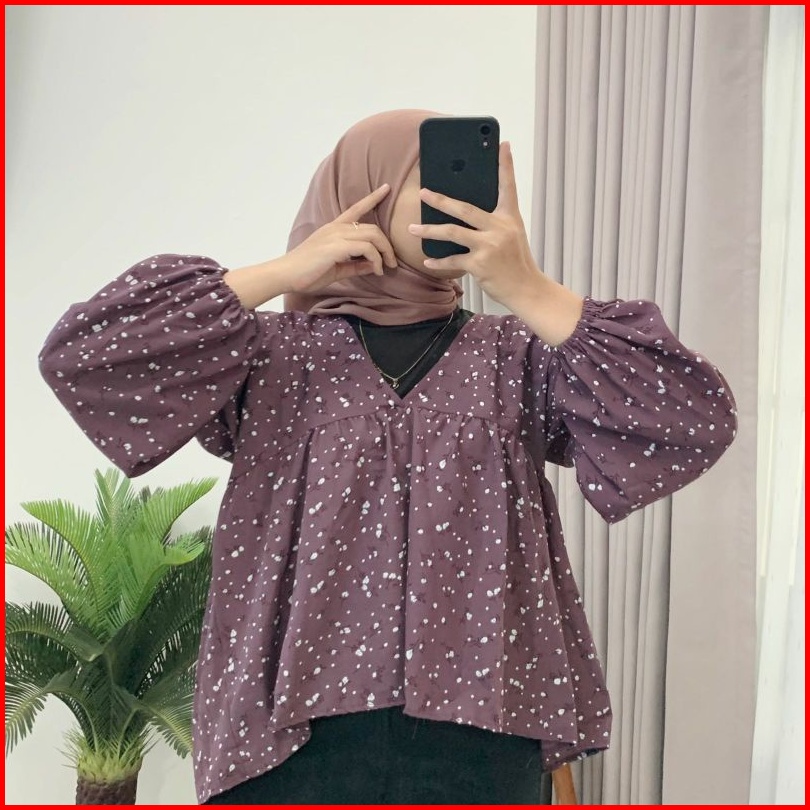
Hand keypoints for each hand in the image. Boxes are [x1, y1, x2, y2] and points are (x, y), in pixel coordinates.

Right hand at [283, 184, 397, 294]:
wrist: (286, 275)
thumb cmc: (308, 273)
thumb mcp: (337, 268)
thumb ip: (356, 265)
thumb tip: (374, 266)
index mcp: (334, 229)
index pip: (356, 208)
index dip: (373, 197)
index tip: (386, 188)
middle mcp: (336, 228)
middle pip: (372, 228)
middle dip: (387, 245)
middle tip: (392, 263)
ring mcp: (336, 235)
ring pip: (373, 235)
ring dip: (385, 252)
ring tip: (386, 267)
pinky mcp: (337, 246)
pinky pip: (366, 248)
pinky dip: (376, 260)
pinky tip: (376, 271)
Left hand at [407, 142, 540, 309]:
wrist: (526, 288)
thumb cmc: (516, 261)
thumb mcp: (512, 235)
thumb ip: (494, 222)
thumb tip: (466, 214)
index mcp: (509, 217)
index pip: (508, 186)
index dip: (505, 165)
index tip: (502, 144)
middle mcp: (500, 228)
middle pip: (465, 208)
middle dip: (441, 199)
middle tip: (423, 193)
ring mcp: (489, 246)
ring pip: (452, 233)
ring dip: (429, 230)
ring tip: (412, 228)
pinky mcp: (479, 264)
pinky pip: (452, 260)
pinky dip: (438, 262)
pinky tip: (427, 261)